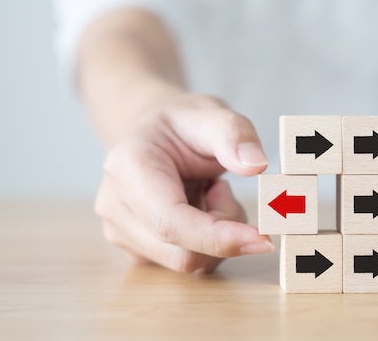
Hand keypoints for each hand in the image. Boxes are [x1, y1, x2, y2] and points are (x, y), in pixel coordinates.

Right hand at [94, 94, 272, 272]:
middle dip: (223, 229)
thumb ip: (235, 134)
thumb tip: (256, 165)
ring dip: (216, 235)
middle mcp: (114, 205)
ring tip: (209, 192)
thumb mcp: (213, 114)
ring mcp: (120, 231)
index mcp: (128, 168)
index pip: (171, 223)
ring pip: (188, 262)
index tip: (263, 239)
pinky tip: (198, 208)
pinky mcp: (134, 249)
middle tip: (223, 187)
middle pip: (182, 252)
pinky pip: (185, 263)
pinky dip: (207, 242)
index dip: (218, 238)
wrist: (157, 134)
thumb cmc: (184, 124)